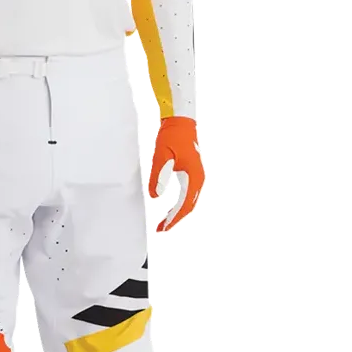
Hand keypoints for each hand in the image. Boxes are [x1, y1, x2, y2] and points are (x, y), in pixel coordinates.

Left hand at [147, 117, 203, 231]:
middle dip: (175, 219)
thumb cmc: (173, 136)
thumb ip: (158, 177)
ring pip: (187, 202)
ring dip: (176, 213)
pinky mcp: (189, 174)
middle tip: (161, 228)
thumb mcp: (162, 157)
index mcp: (194, 177)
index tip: (164, 227)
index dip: (174, 218)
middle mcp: (197, 179)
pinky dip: (177, 204)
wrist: (180, 122)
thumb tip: (154, 196)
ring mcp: (194, 177)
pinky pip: (185, 194)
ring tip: (163, 222)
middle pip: (188, 206)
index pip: (185, 205)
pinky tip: (168, 209)